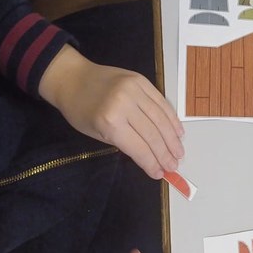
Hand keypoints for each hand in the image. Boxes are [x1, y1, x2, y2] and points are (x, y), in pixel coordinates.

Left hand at [39, 45, 183, 177]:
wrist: (73, 78)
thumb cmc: (80, 110)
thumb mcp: (97, 133)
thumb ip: (125, 144)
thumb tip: (151, 158)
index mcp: (109, 122)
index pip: (138, 148)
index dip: (152, 163)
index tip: (160, 174)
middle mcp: (124, 104)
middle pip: (153, 134)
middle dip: (165, 154)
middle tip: (174, 166)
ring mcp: (135, 90)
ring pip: (161, 119)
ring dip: (172, 139)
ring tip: (179, 153)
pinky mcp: (141, 80)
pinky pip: (161, 102)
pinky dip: (171, 118)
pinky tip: (178, 132)